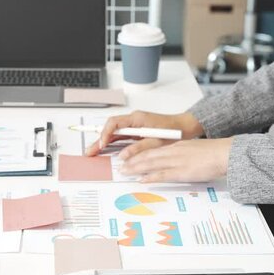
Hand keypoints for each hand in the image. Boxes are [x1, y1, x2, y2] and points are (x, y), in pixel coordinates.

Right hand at [85, 111, 203, 155]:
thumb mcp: (156, 141)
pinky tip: (104, 150)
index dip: (106, 134)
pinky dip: (112, 144)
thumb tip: (123, 156)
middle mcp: (133, 121)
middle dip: (99, 140)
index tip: (102, 144)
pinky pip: (120, 137)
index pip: (114, 123)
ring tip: (92, 152)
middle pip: (110, 129)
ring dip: (103, 143)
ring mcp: (134, 126)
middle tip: (89, 151)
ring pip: (113, 134)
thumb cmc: (173, 131)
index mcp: (137, 118)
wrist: (184, 127)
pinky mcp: (136, 132)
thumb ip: (139, 148)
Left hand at [121, 138, 233, 182]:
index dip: (139, 154)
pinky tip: (141, 179)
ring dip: (136, 168)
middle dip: (132, 161)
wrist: (224, 154)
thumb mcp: (194, 150)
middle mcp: (173, 152)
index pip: (153, 149)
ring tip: (124, 172)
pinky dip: (150, 177)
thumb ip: (183, 154)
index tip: (129, 158)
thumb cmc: (213, 153)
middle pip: (148, 156)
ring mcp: (176, 162)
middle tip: (121, 166)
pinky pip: (162, 175)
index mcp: (177, 146)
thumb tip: (176, 161)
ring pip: (151, 163)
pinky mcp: (182, 172)